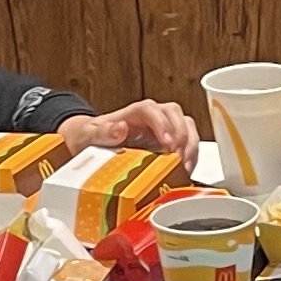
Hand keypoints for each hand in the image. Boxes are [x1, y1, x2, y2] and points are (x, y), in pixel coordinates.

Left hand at [58, 101, 198, 157]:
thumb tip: (120, 129)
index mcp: (132, 112)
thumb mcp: (89, 134)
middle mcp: (151, 116)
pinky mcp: (169, 142)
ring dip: (190, 145)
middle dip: (181, 135)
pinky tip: (185, 171)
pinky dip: (190, 156)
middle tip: (178, 157)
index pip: (151, 109)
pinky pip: (187, 142)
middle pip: (174, 114)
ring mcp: (162, 128)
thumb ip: (103, 132)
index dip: (161, 123)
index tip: (166, 142)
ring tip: (185, 166)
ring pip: (186, 126)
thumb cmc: (91, 137)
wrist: (92, 142)